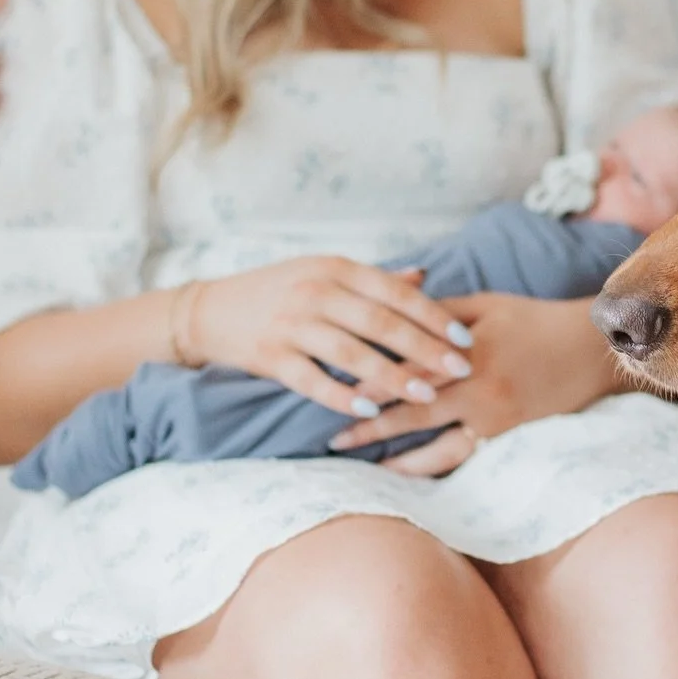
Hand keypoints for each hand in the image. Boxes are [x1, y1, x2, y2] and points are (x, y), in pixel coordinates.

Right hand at [187, 257, 475, 417]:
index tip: (465, 339)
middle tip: (460, 370)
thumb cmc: (280, 290)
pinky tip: (367, 409)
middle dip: (425, 348)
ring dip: (391, 376)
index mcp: (336, 269)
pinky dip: (340, 394)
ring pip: (351, 353)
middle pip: (380, 323)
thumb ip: (374, 279)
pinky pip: (311, 379)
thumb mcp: (325, 272)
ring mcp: (290, 324)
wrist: (212, 310)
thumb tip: (424, 278)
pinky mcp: (269, 355)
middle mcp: (315, 291)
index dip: (433, 316)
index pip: (396, 292)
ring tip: (425, 395)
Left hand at [332, 292, 619, 475]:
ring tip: (364, 463)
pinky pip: (459, 457)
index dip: (369, 376)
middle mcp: (476, 383)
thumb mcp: (486, 304)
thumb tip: (390, 316)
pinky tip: (402, 472)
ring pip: (432, 443)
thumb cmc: (533, 319)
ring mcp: (491, 414)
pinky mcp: (505, 435)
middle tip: (334, 437)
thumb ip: (438, 313)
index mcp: (466, 346)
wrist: (588, 349)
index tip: (335, 383)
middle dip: (370, 422)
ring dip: (393, 453)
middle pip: (412, 407)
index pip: (407, 363)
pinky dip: (428, 467)